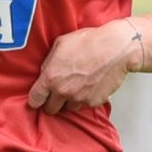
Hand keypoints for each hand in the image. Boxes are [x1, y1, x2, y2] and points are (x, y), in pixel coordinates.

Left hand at [27, 21, 148, 115]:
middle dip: (52, 102)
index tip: (38, 99)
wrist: (116, 48)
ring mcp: (79, 99)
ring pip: (68, 108)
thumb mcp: (61, 44)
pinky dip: (85, 99)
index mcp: (51, 78)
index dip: (35, 100)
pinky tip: (89, 86)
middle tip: (57, 93)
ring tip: (76, 87)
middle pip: (51, 109)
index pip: (35, 99)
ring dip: (69, 101)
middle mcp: (63, 91)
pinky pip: (85, 105)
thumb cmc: (90, 42)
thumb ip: (49, 61)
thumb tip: (45, 71)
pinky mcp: (94, 102)